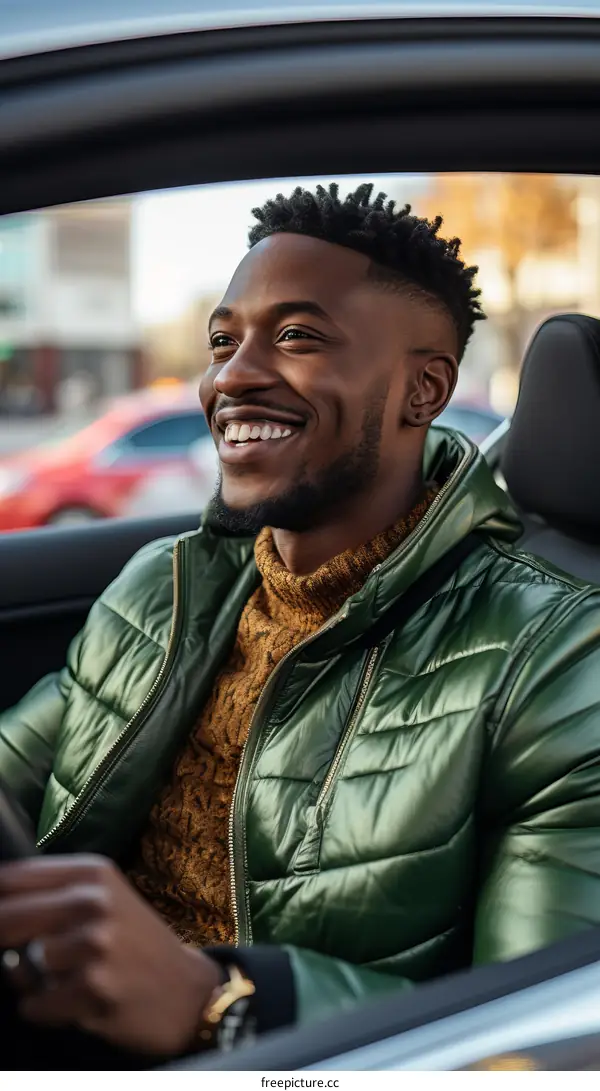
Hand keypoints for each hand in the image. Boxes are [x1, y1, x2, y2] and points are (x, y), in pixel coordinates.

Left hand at [0, 855, 221, 1055]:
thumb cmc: (135, 944)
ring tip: (63, 981)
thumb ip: (53, 894)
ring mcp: (95, 943)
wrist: (187, 991)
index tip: (2, 917)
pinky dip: (46, 1010)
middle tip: (26, 956)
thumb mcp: (104, 898)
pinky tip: (76, 1003)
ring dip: (31, 982)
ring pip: (19, 967)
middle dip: (2, 942)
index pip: (12, 877)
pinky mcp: (94, 986)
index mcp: (92, 871)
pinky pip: (34, 1004)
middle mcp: (93, 900)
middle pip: (6, 918)